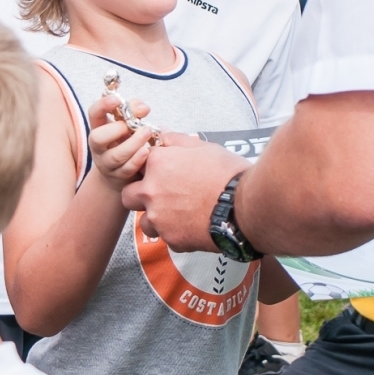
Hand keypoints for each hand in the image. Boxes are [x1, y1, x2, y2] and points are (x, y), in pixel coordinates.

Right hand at [86, 95, 157, 190]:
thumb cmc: (126, 140)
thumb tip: (143, 108)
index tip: (117, 99)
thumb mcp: (127, 123)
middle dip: (116, 130)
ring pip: (115, 156)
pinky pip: (126, 169)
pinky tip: (147, 152)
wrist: (121, 173)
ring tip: (147, 133)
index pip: (94, 113)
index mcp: (99, 127)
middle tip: (132, 125)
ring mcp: (106, 163)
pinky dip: (137, 159)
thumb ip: (134, 110)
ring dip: (133, 144)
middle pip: (97, 138)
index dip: (103, 105)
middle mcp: (98, 146)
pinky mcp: (118, 176)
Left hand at [124, 138, 252, 251]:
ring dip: (156, 219)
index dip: (148, 168)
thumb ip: (177, 141)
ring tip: (177, 215)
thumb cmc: (227, 174)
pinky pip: (167, 238)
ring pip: (144, 222)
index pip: (137, 164)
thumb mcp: (204, 147)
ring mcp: (160, 218)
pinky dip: (177, 234)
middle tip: (159, 195)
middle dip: (140, 196)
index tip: (159, 172)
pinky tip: (193, 226)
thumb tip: (164, 135)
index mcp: (158, 164)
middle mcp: (152, 192)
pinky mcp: (172, 239)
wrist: (244, 206)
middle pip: (129, 196)